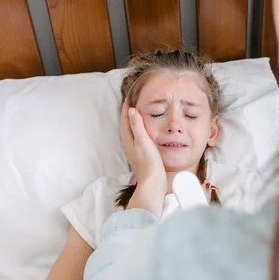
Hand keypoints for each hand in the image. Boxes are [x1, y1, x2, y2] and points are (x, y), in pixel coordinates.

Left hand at [120, 100, 165, 215]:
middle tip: (133, 103)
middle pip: (126, 125)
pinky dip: (139, 131)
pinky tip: (145, 133)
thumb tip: (132, 110)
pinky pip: (137, 138)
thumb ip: (137, 125)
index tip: (130, 97)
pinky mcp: (140, 155)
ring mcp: (134, 150)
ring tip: (139, 114)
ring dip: (134, 122)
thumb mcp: (143, 140)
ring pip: (131, 132)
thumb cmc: (149, 162)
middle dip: (129, 114)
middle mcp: (128, 144)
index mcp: (128, 139)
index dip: (127, 108)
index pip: (125, 119)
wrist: (153, 182)